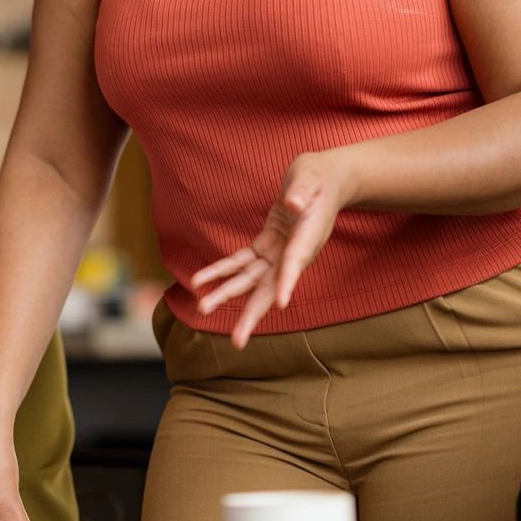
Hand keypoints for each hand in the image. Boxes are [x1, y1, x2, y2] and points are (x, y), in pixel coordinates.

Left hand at [187, 151, 355, 347]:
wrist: (322, 180)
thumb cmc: (317, 179)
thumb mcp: (311, 178)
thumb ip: (302, 191)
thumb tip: (292, 204)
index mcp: (309, 237)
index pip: (296, 262)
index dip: (288, 281)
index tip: (282, 303)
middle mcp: (293, 254)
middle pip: (271, 288)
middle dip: (252, 314)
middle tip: (238, 342)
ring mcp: (278, 254)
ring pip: (250, 280)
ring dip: (226, 294)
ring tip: (202, 307)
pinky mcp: (266, 247)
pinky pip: (240, 262)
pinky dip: (220, 270)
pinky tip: (199, 280)